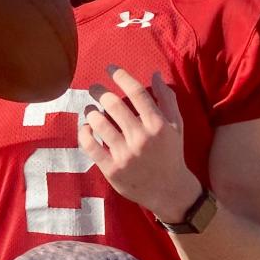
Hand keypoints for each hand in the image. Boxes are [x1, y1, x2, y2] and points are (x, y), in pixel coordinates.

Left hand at [78, 68, 200, 220]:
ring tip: (91, 109)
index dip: (121, 76)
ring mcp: (125, 154)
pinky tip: (86, 128)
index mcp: (157, 124)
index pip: (136, 92)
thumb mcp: (175, 125)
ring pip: (98, 123)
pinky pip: (90, 146)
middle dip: (99, 91)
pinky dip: (84, 133)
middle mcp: (141, 138)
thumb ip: (166, 99)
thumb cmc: (171, 153)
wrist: (170, 191)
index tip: (110, 68)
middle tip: (94, 89)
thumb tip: (155, 73)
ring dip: (90, 111)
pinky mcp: (112, 169)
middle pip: (113, 104)